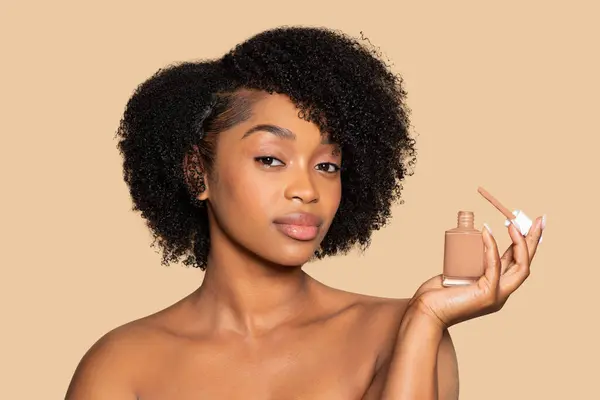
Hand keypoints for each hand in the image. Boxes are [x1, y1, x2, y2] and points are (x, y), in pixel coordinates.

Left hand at [407, 215, 545, 329]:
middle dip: (534, 240)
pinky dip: (492, 248)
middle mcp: (501, 293)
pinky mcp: (487, 295)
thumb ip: (468, 263)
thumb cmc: (437, 294)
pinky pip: (494, 266)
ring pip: (520, 267)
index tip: (527, 223)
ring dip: (520, 243)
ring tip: (513, 224)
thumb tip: (472, 242)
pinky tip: (487, 232)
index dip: (523, 243)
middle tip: (540, 219)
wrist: (425, 311)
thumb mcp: (459, 273)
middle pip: (525, 263)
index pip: (516, 262)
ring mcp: (496, 296)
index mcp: (496, 287)